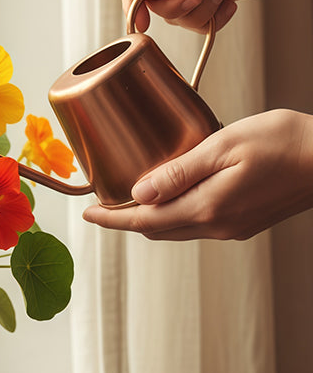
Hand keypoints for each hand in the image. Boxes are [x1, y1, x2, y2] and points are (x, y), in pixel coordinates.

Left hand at [82, 110, 312, 239]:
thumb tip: (138, 193)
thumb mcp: (223, 147)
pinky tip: (171, 196)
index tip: (87, 215)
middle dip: (126, 220)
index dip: (111, 219)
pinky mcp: (244, 223)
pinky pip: (196, 224)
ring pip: (176, 229)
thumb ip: (178, 172)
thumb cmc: (285, 142)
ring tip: (130, 200)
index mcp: (205, 209)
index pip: (143, 222)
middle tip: (103, 206)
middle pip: (156, 230)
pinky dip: (173, 214)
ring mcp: (231, 229)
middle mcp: (216, 226)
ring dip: (149, 218)